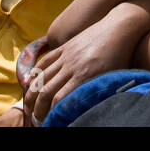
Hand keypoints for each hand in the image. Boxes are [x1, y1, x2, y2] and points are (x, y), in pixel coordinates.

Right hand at [21, 12, 140, 124]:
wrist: (118, 28)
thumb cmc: (121, 56)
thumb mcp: (113, 78)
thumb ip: (97, 92)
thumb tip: (87, 109)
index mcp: (85, 76)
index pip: (60, 100)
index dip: (52, 114)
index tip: (49, 122)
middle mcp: (72, 66)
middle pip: (46, 91)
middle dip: (38, 108)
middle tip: (36, 120)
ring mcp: (67, 55)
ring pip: (42, 77)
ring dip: (32, 94)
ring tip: (29, 106)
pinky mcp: (65, 46)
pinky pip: (46, 61)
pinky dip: (35, 73)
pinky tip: (29, 83)